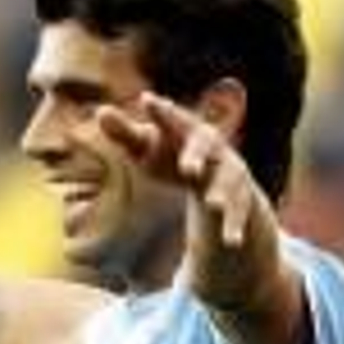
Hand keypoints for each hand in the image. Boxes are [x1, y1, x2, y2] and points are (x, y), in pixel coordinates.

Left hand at [97, 91, 265, 247]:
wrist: (223, 177)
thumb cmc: (174, 156)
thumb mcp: (149, 148)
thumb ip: (126, 133)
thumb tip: (101, 112)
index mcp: (187, 130)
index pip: (174, 119)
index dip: (162, 113)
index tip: (147, 100)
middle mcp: (213, 148)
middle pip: (206, 146)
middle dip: (197, 156)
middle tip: (186, 169)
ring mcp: (231, 173)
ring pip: (229, 181)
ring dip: (221, 193)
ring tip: (212, 204)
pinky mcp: (242, 201)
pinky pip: (239, 214)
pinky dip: (235, 228)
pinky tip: (231, 243)